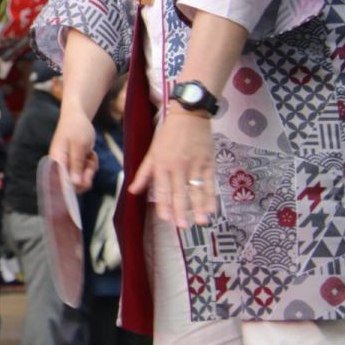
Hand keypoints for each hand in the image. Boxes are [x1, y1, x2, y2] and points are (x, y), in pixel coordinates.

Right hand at [49, 110, 97, 192]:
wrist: (78, 117)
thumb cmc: (76, 128)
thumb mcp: (79, 146)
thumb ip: (76, 165)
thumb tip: (75, 184)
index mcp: (56, 162)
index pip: (60, 184)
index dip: (73, 188)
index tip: (86, 182)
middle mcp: (60, 166)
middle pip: (73, 185)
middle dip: (86, 176)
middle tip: (90, 164)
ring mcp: (68, 166)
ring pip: (82, 179)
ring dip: (90, 168)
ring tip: (89, 153)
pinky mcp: (75, 165)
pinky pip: (86, 173)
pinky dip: (91, 164)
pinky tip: (89, 153)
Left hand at [129, 108, 215, 228]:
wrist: (189, 116)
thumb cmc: (168, 135)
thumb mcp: (152, 152)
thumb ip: (144, 173)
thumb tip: (132, 191)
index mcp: (162, 164)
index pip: (162, 188)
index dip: (164, 204)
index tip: (166, 219)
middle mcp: (178, 166)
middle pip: (180, 192)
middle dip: (181, 211)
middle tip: (183, 228)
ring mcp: (195, 165)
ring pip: (197, 190)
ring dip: (199, 207)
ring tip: (201, 222)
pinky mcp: (209, 162)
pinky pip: (210, 182)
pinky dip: (211, 196)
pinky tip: (212, 208)